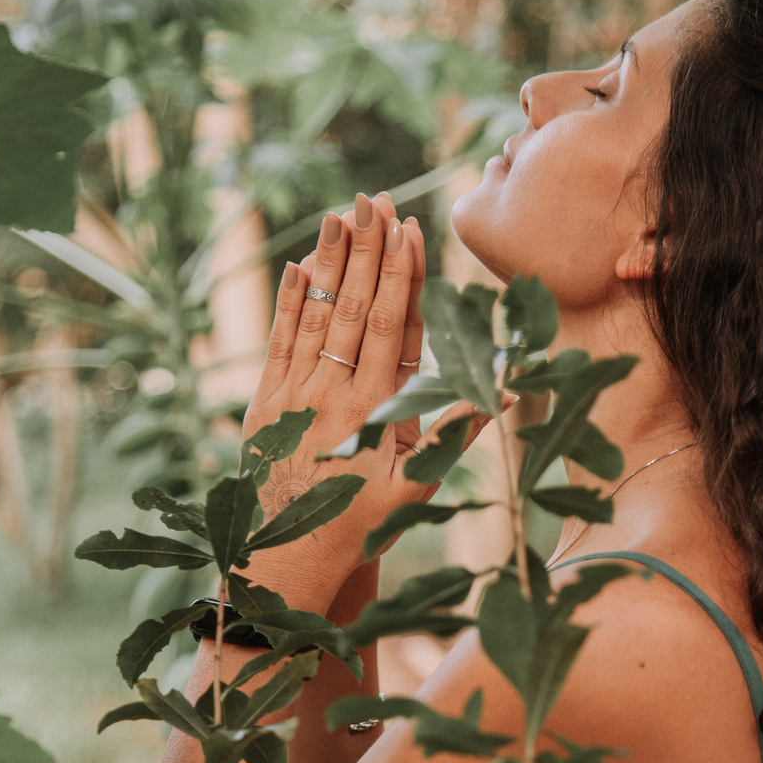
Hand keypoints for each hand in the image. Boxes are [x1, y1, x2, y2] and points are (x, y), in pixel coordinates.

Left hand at [241, 193, 490, 598]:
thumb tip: (498, 392)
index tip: (410, 229)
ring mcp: (293, 394)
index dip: (402, 275)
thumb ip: (452, 435)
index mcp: (373, 411)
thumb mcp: (415, 489)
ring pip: (315, 315)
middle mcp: (331, 394)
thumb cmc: (361, 530)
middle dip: (366, 249)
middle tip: (375, 197)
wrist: (286, 565)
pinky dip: (289, 302)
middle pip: (353, 307)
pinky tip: (297, 266)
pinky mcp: (264, 404)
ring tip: (340, 213)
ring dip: (328, 261)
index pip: (392, 327)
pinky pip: (278, 341)